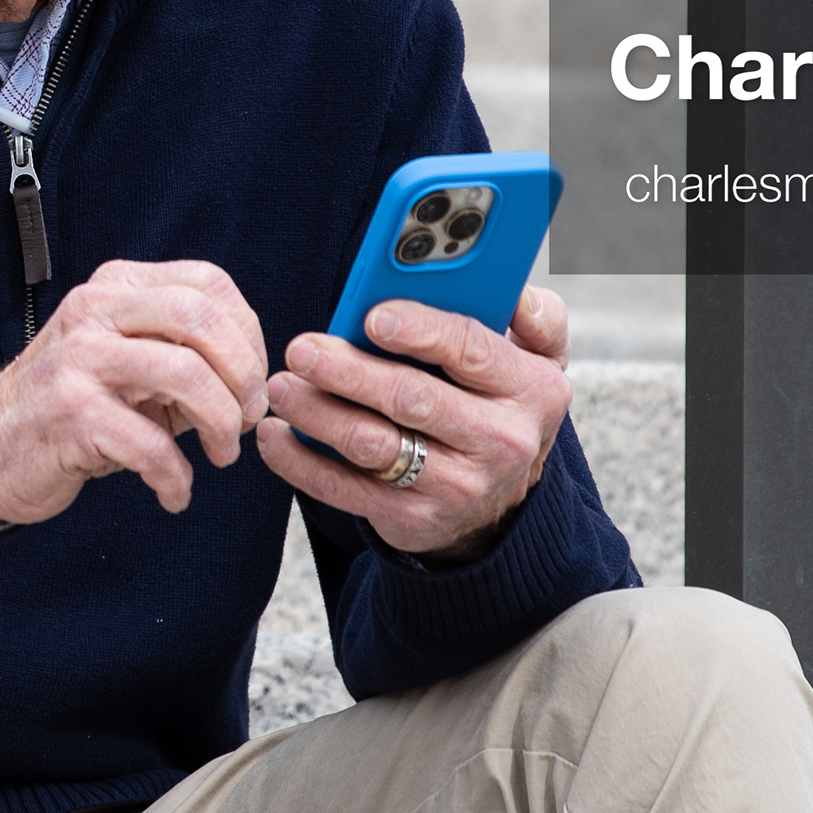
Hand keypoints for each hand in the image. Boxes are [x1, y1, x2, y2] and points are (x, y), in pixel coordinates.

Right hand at [0, 260, 270, 525]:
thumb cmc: (74, 410)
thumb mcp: (127, 362)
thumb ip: (184, 354)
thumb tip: (257, 381)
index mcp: (115, 287)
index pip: (208, 284)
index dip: (249, 335)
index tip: (250, 384)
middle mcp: (95, 310)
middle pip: (202, 317)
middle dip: (243, 374)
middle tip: (245, 419)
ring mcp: (79, 359)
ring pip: (186, 373)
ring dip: (220, 424)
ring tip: (220, 455)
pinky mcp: (69, 413)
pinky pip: (151, 443)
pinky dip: (176, 477)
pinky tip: (173, 494)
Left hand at [257, 283, 571, 560]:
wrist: (498, 507)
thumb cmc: (498, 408)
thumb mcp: (537, 362)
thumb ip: (536, 318)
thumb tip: (516, 293)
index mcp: (531, 390)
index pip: (471, 351)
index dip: (420, 330)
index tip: (373, 315)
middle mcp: (500, 442)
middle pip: (412, 398)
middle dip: (349, 371)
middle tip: (301, 349)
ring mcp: (457, 486)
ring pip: (374, 444)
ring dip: (318, 413)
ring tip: (281, 386)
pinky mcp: (412, 519)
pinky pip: (346, 491)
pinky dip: (302, 463)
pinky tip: (275, 436)